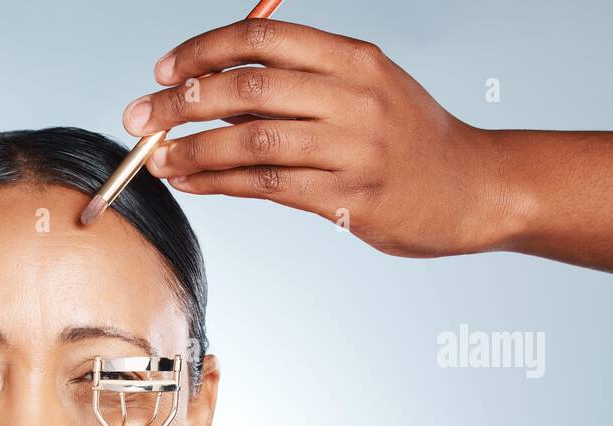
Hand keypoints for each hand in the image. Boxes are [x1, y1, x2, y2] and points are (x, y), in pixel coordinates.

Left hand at [129, 18, 511, 257]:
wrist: (474, 187)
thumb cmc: (407, 137)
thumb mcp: (364, 87)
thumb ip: (296, 84)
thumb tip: (211, 90)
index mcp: (352, 57)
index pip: (261, 39)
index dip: (203, 51)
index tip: (164, 72)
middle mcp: (351, 96)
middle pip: (246, 88)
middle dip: (179, 103)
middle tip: (138, 117)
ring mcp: (351, 149)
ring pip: (250, 141)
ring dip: (192, 150)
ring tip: (156, 159)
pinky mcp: (349, 198)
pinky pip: (266, 187)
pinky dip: (219, 183)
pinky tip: (191, 182)